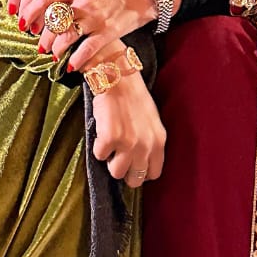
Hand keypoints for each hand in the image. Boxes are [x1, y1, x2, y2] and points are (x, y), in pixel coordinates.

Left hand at [29, 0, 180, 69]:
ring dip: (56, 48)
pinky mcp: (108, 33)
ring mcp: (95, 19)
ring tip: (51, 53)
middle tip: (35, 42)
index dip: (31, 8)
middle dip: (41, 34)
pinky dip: (78, 60)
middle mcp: (84, 4)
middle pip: (54, 20)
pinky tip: (70, 66)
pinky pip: (88, 49)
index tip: (22, 19)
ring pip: (68, 36)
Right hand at [90, 70, 165, 187]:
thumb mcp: (152, 122)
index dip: (141, 170)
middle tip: (118, 154)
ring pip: (116, 172)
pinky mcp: (109, 139)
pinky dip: (97, 146)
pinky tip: (102, 131)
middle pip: (135, 178)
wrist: (118, 78)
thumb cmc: (133, 97)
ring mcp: (128, 143)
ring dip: (110, 160)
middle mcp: (146, 145)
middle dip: (125, 169)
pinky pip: (100, 156)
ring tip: (110, 142)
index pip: (153, 173)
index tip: (132, 164)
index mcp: (159, 141)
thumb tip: (140, 162)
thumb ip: (149, 143)